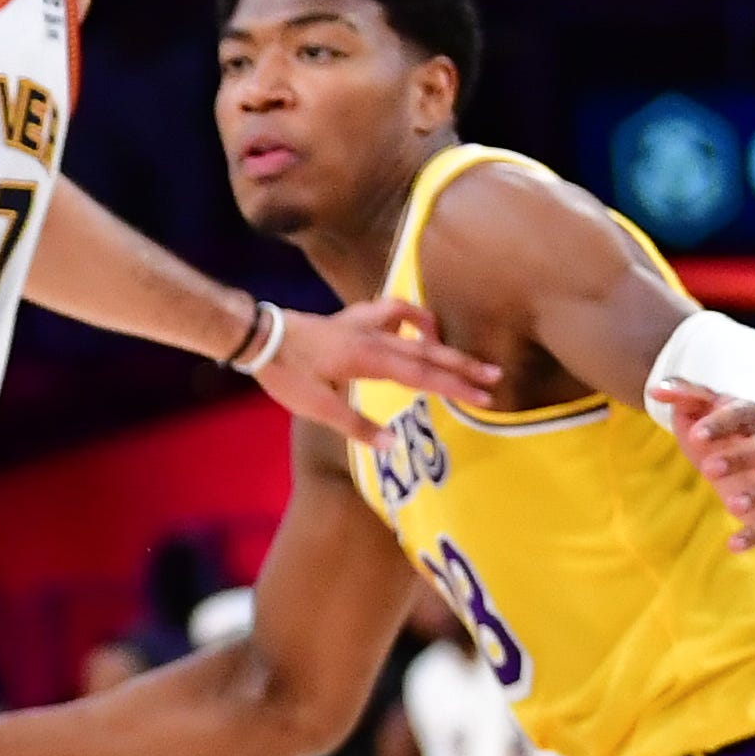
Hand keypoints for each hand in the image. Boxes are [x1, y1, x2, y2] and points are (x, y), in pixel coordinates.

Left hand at [253, 296, 501, 447]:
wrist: (259, 336)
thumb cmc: (286, 374)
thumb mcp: (318, 409)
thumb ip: (358, 426)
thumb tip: (395, 445)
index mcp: (370, 360)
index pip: (423, 376)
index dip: (456, 388)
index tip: (484, 398)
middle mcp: (374, 337)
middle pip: (428, 351)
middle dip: (462, 367)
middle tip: (495, 376)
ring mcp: (364, 323)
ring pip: (414, 326)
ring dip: (439, 338)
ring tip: (457, 352)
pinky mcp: (352, 317)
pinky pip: (390, 310)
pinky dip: (408, 316)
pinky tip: (413, 328)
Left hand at [647, 381, 754, 550]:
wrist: (730, 444)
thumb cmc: (711, 424)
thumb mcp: (695, 407)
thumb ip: (681, 395)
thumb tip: (655, 389)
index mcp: (749, 415)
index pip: (742, 413)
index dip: (721, 424)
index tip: (696, 436)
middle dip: (740, 458)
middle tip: (709, 469)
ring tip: (733, 506)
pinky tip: (733, 546)